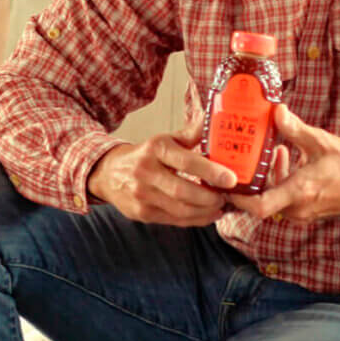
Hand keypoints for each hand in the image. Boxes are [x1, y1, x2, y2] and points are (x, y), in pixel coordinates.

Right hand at [87, 116, 236, 225]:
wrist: (108, 173)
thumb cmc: (144, 155)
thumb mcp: (165, 140)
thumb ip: (191, 134)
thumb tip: (213, 120)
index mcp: (155, 149)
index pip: (186, 162)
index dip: (211, 172)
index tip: (231, 179)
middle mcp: (146, 172)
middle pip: (183, 191)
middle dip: (210, 197)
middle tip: (227, 195)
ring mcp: (142, 195)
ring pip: (180, 210)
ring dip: (205, 211)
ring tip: (220, 205)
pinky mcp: (142, 213)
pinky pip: (174, 220)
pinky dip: (196, 219)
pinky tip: (208, 214)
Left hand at [231, 104, 339, 222]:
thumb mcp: (320, 141)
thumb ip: (295, 128)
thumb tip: (277, 111)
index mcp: (299, 191)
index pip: (259, 206)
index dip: (239, 197)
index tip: (228, 182)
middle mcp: (297, 207)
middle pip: (261, 199)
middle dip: (253, 178)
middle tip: (246, 157)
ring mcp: (301, 212)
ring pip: (272, 197)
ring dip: (268, 176)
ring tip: (274, 151)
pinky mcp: (306, 211)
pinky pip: (284, 199)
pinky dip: (280, 181)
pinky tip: (286, 158)